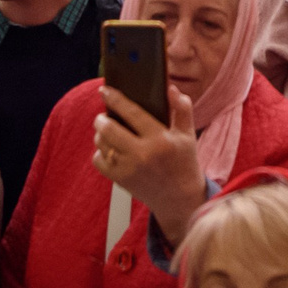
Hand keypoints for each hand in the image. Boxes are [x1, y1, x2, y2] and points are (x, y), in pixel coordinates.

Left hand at [94, 84, 206, 245]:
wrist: (180, 199)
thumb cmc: (184, 162)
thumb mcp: (187, 134)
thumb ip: (182, 109)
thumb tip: (171, 88)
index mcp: (160, 139)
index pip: (132, 113)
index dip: (115, 99)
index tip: (104, 90)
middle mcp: (142, 154)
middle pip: (109, 129)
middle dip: (101, 119)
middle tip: (102, 116)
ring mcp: (130, 168)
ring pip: (102, 144)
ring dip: (100, 134)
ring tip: (106, 131)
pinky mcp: (121, 180)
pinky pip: (99, 161)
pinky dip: (99, 152)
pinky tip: (108, 149)